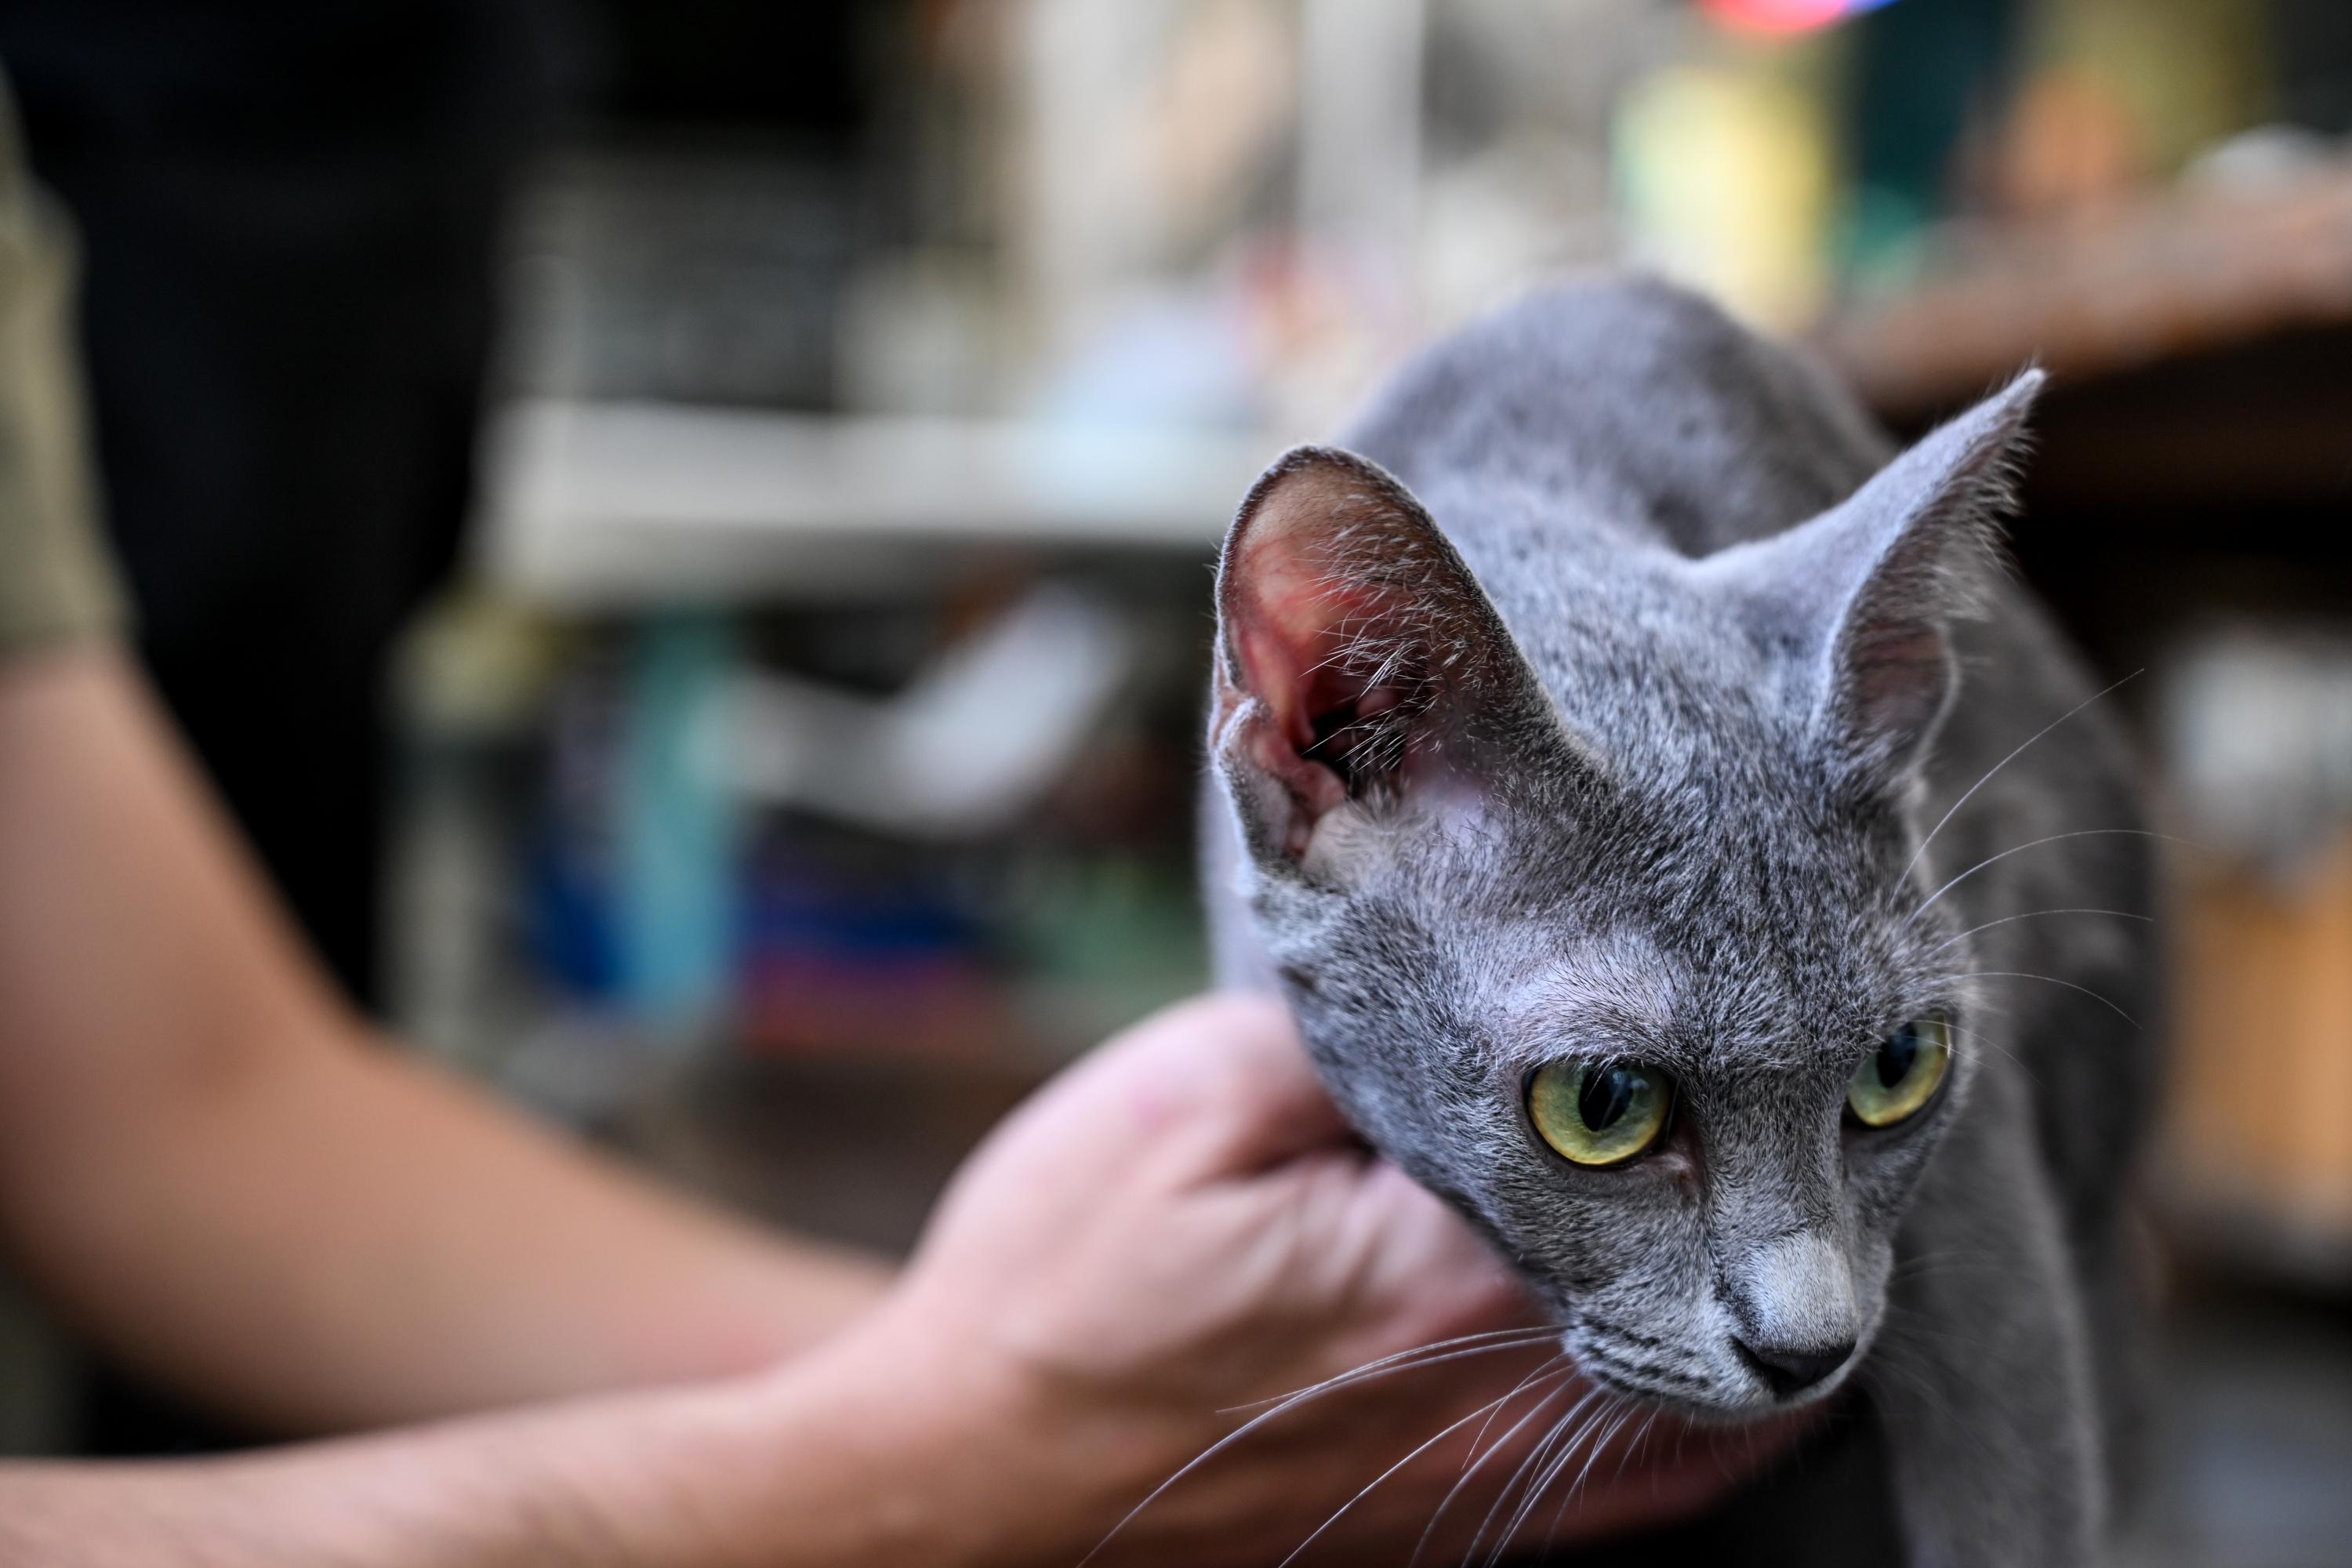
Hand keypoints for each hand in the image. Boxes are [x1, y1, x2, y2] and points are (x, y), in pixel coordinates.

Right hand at [774, 994, 1811, 1566]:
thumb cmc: (1052, 1288)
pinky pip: (1652, 1484)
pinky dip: (1711, 1413)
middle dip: (1752, 1175)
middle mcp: (1504, 1397)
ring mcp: (1488, 1487)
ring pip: (1713, 1401)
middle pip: (1709, 1281)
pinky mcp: (1457, 1530)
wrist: (963, 1482)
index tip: (1731, 988)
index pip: (1655, 1151)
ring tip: (1772, 1192)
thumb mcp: (1182, 1099)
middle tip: (1790, 1077)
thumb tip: (1469, 990)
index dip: (1706, 1062)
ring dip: (1748, 1295)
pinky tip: (1704, 1336)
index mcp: (1449, 1269)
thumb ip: (1351, 1034)